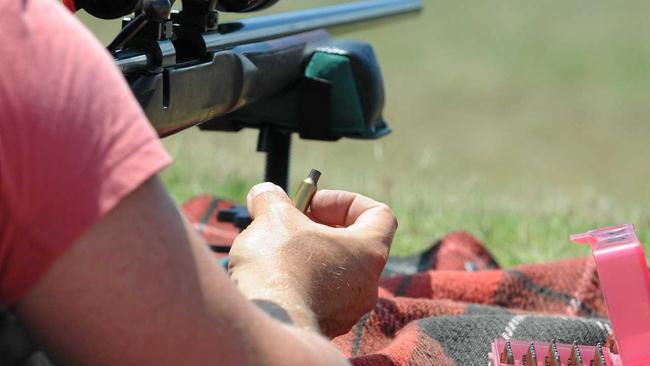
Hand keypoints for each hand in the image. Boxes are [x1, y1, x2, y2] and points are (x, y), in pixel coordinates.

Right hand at [228, 183, 396, 337]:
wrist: (268, 323)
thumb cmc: (280, 266)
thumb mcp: (274, 217)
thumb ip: (272, 199)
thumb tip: (265, 194)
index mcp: (369, 252)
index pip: (379, 215)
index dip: (346, 202)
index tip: (314, 204)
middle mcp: (366, 284)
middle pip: (351, 243)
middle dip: (318, 227)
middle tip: (289, 222)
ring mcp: (347, 309)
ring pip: (332, 271)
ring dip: (306, 254)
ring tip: (274, 248)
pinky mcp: (324, 326)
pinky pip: (316, 295)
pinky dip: (297, 280)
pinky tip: (270, 276)